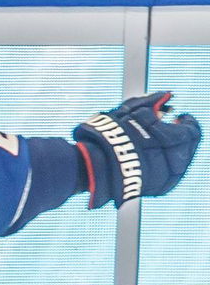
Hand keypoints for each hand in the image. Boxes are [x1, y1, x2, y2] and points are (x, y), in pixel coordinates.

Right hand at [73, 92, 200, 207]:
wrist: (91, 169)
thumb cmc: (108, 138)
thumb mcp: (128, 113)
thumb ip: (150, 102)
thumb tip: (166, 95)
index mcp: (173, 139)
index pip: (191, 130)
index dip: (187, 121)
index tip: (180, 117)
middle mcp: (175, 160)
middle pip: (189, 146)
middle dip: (181, 136)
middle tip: (170, 128)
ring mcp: (169, 177)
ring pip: (181, 162)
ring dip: (175, 150)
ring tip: (158, 143)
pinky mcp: (159, 189)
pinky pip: (171, 175)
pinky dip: (167, 165)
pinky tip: (154, 158)